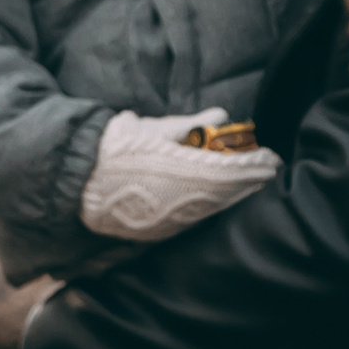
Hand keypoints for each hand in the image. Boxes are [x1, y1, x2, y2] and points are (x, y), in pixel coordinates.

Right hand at [81, 113, 280, 244]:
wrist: (76, 181)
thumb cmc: (116, 149)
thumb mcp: (154, 129)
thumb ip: (190, 126)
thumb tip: (221, 116)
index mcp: (183, 173)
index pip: (231, 172)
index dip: (254, 166)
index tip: (272, 159)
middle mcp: (181, 201)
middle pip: (227, 194)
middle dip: (248, 182)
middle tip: (266, 171)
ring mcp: (170, 220)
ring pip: (213, 210)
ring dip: (233, 197)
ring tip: (250, 184)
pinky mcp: (159, 233)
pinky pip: (195, 220)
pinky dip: (212, 208)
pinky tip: (221, 200)